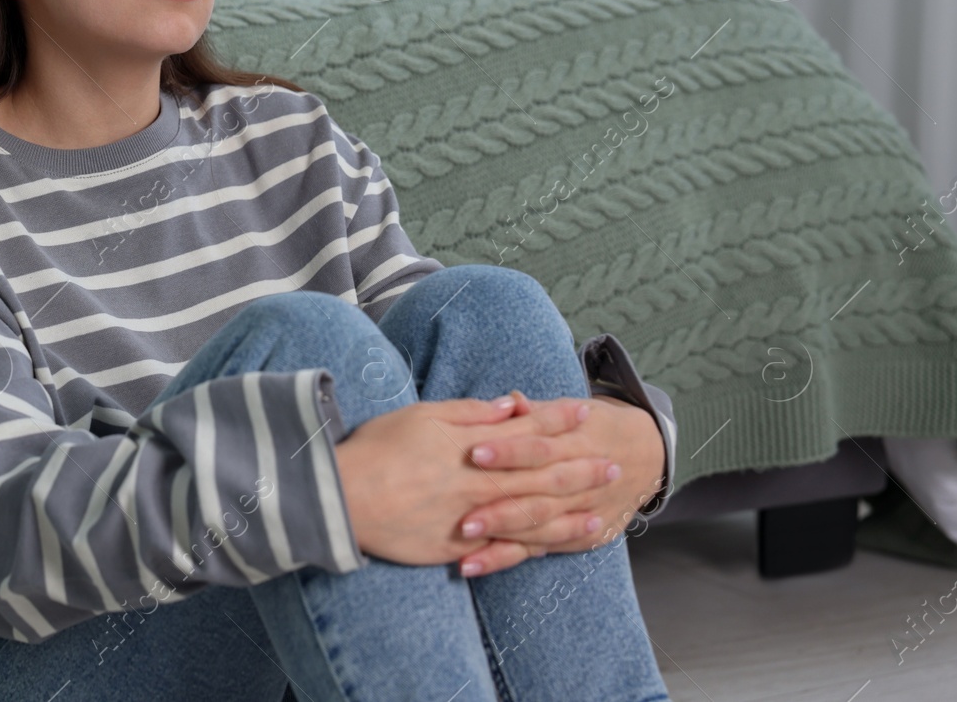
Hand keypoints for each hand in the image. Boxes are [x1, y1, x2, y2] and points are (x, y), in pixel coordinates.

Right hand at [333, 395, 617, 567]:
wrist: (340, 496)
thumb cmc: (376, 448)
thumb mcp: (421, 414)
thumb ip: (469, 412)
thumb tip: (508, 405)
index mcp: (470, 444)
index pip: (525, 429)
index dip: (558, 419)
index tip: (587, 412)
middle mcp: (478, 481)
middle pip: (540, 475)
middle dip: (580, 469)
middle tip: (615, 467)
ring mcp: (471, 517)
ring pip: (531, 515)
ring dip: (569, 513)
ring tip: (600, 512)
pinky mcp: (457, 546)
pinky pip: (504, 550)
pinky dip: (533, 549)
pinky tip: (556, 547)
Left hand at [457, 391, 665, 567]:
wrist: (647, 453)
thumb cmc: (594, 425)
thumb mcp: (573, 409)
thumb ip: (538, 412)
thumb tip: (511, 401)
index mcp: (578, 444)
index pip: (541, 449)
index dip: (509, 451)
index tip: (475, 453)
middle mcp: (585, 482)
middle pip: (541, 496)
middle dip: (502, 509)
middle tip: (464, 520)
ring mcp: (588, 512)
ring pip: (543, 528)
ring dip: (502, 539)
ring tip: (464, 546)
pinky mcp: (587, 536)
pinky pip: (544, 548)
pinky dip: (509, 557)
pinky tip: (477, 564)